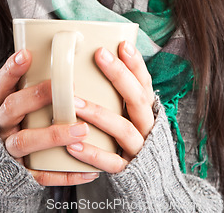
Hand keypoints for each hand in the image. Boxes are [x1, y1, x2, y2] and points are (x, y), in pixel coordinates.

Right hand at [0, 50, 98, 185]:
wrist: (6, 167)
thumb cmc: (28, 121)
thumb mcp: (27, 101)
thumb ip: (42, 83)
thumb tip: (75, 52)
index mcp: (4, 103)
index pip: (2, 83)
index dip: (12, 69)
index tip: (26, 54)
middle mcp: (3, 125)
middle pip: (12, 108)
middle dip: (37, 97)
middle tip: (68, 90)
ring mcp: (9, 150)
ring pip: (24, 141)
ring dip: (54, 135)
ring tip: (82, 130)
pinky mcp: (21, 174)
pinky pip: (40, 174)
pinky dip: (65, 173)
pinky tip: (89, 170)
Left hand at [66, 41, 154, 172]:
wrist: (151, 180)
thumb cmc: (131, 135)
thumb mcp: (130, 112)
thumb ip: (118, 91)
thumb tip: (95, 57)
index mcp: (147, 109)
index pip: (144, 82)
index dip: (136, 63)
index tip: (122, 44)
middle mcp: (146, 126)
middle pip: (137, 99)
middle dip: (119, 75)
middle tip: (99, 55)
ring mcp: (138, 149)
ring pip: (122, 129)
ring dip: (98, 114)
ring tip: (74, 102)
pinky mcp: (128, 170)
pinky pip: (111, 163)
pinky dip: (93, 154)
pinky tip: (72, 145)